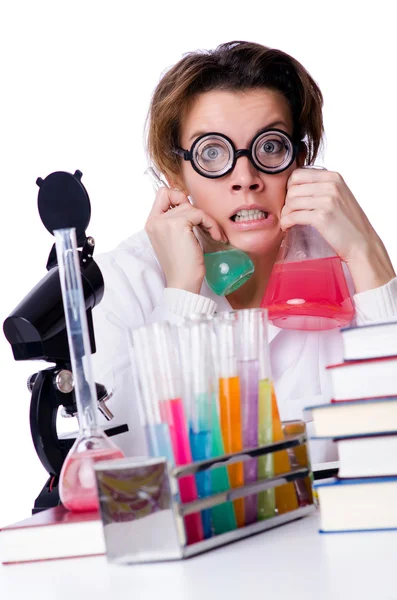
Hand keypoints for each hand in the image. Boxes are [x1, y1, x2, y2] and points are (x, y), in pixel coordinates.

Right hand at [145, 187, 225, 293]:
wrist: (182, 282)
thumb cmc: (182, 265)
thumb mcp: (173, 239)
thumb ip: (175, 221)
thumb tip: (189, 204)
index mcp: (152, 223)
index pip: (163, 194)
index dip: (179, 197)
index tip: (191, 214)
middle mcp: (155, 220)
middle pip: (180, 198)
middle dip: (196, 211)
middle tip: (204, 226)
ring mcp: (165, 222)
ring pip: (192, 207)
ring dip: (207, 220)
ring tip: (213, 234)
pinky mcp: (178, 224)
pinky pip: (200, 215)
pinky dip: (211, 224)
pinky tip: (216, 236)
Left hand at [281, 168, 395, 290]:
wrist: (362, 243)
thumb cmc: (347, 223)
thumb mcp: (338, 196)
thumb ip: (320, 187)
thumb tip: (293, 186)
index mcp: (333, 177)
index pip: (298, 174)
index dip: (289, 188)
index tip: (291, 201)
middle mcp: (331, 185)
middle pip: (292, 188)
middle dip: (286, 202)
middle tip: (288, 213)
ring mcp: (327, 200)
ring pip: (291, 202)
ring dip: (285, 214)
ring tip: (288, 221)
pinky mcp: (322, 217)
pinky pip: (293, 216)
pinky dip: (286, 223)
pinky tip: (288, 227)